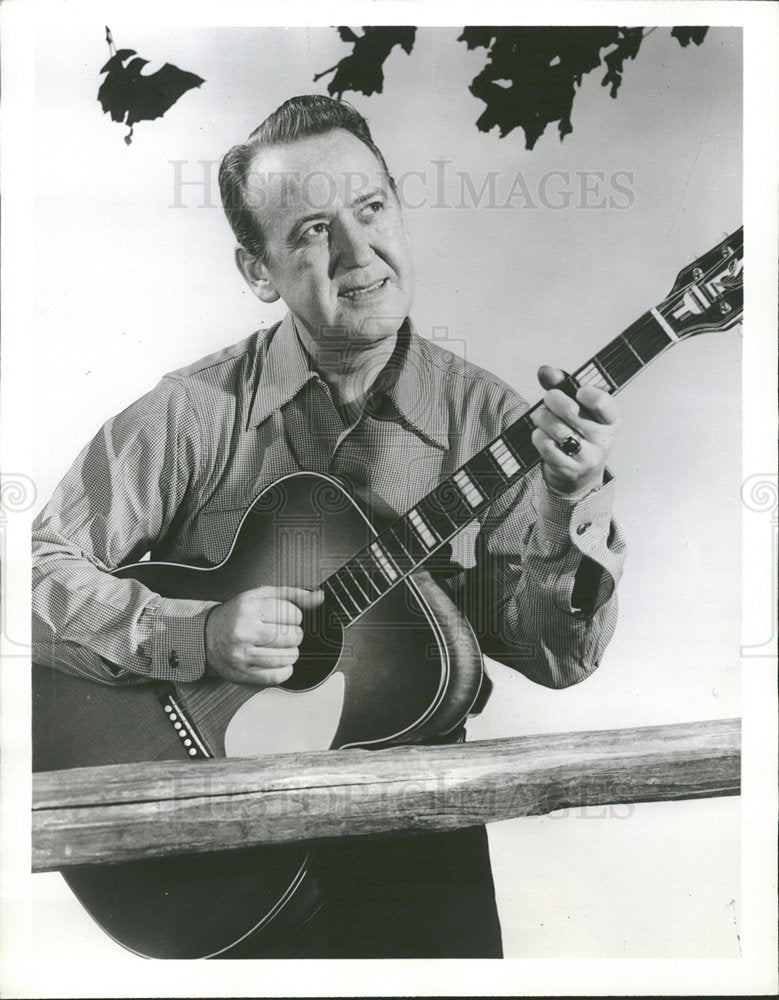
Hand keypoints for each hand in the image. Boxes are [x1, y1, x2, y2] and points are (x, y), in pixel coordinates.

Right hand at [205, 585, 324, 685]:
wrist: (206, 637)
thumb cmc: (236, 616)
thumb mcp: (261, 596)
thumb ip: (292, 595)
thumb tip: (318, 597)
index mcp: (249, 608)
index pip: (292, 613)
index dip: (295, 616)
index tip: (287, 618)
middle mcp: (244, 631)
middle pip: (292, 636)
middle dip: (294, 635)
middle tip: (283, 633)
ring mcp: (243, 655)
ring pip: (288, 657)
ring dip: (291, 653)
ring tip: (279, 647)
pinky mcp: (244, 674)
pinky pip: (278, 676)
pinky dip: (284, 669)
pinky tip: (276, 660)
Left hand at [530, 365, 619, 498]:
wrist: (579, 475)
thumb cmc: (578, 432)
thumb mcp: (578, 407)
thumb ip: (562, 385)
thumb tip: (545, 371)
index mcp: (611, 420)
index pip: (601, 402)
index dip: (585, 392)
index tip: (577, 391)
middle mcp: (603, 440)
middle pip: (570, 411)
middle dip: (552, 399)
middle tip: (549, 399)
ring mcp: (587, 457)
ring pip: (556, 429)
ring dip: (541, 417)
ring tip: (540, 416)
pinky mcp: (569, 469)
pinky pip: (546, 445)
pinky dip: (538, 436)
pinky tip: (540, 434)